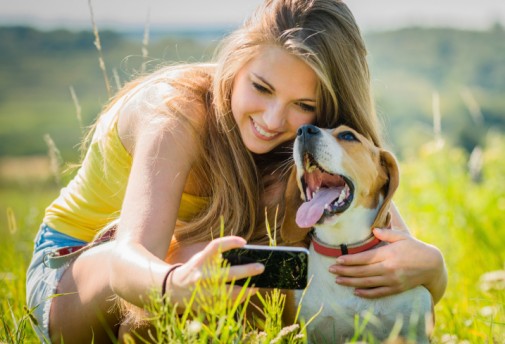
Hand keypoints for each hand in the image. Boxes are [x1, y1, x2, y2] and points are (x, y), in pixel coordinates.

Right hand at [167, 236, 263, 307]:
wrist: (174, 289)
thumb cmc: (195, 270)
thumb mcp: (202, 259)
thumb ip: (218, 258)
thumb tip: (246, 260)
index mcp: (201, 260)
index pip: (216, 246)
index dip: (230, 242)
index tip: (244, 242)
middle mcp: (203, 276)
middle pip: (229, 273)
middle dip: (247, 271)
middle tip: (261, 267)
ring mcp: (205, 292)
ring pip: (231, 293)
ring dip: (246, 289)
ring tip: (257, 286)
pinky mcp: (207, 304)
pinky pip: (228, 303)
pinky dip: (239, 298)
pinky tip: (247, 293)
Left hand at [328, 228, 445, 301]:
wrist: (432, 266)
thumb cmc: (415, 248)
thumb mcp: (402, 237)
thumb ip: (386, 233)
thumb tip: (372, 229)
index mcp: (388, 254)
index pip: (364, 258)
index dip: (349, 260)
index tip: (337, 260)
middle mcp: (388, 268)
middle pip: (362, 271)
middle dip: (344, 271)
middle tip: (330, 271)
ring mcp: (392, 280)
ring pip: (367, 283)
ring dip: (350, 282)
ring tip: (338, 281)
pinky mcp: (396, 289)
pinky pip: (378, 292)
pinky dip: (366, 293)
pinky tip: (355, 291)